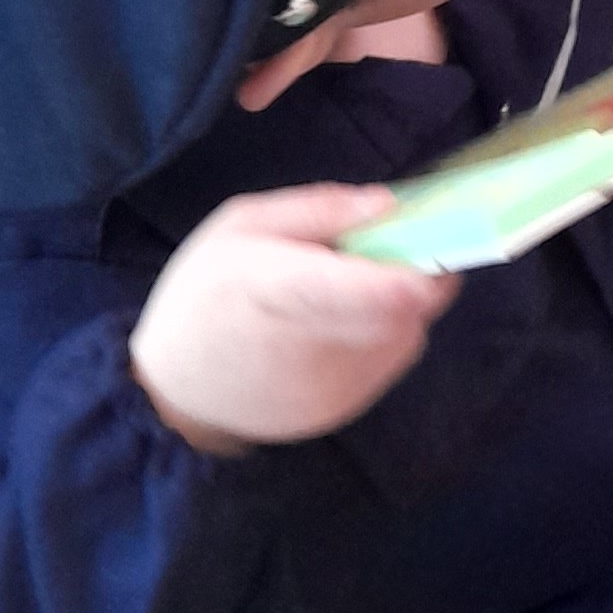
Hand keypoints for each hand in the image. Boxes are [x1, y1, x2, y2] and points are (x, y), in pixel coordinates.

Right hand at [130, 185, 459, 452]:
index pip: (376, 291)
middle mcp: (316, 345)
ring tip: (349, 290)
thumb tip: (387, 203)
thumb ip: (318, 209)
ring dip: (398, 304)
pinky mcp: (341, 410)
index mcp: (283, 287)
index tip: (437, 239)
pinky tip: (337, 326)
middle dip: (417, 273)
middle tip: (390, 250)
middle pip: (407, 310)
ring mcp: (333, 386)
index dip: (422, 269)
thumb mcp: (240, 225)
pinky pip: (387, 360)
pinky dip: (381, 335)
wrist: (175, 389)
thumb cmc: (205, 294)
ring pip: (406, 333)